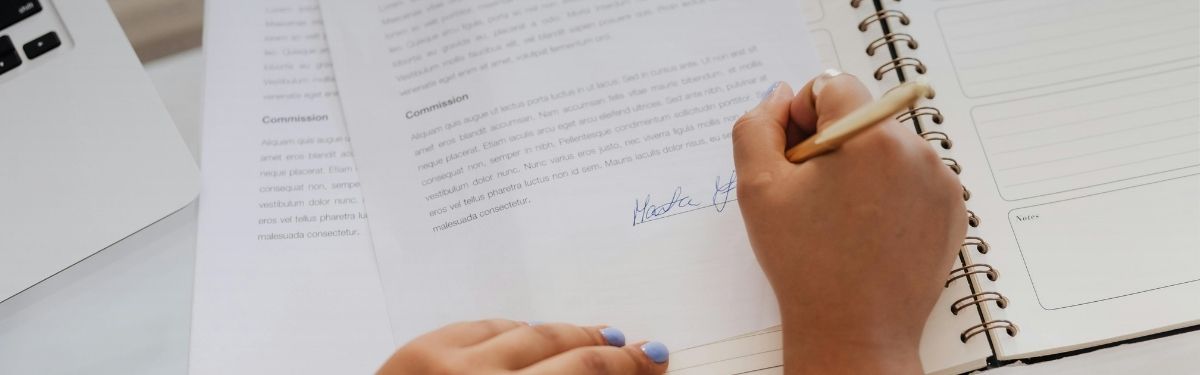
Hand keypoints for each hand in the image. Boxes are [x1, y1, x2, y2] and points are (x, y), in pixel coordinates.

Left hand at [377, 320, 668, 374]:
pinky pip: (485, 326)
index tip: (652, 361)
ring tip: (593, 337)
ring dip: (565, 335)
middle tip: (637, 349)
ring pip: (527, 331)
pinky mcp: (418, 348)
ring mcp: (445, 361)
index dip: (625, 366)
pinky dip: (513, 331)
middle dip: (608, 348)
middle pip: (564, 349)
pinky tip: (530, 335)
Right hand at [732, 72, 965, 373]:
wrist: (855, 332)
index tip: (796, 159)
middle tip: (812, 197)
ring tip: (840, 220)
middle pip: (861, 117)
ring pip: (887, 148)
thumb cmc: (806, 265)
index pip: (832, 86)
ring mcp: (940, 180)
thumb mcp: (757, 188)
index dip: (802, 117)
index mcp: (869, 136)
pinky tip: (867, 231)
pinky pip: (912, 178)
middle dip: (832, 145)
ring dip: (861, 168)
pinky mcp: (952, 208)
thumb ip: (756, 127)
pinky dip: (888, 193)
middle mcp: (916, 149)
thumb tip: (779, 97)